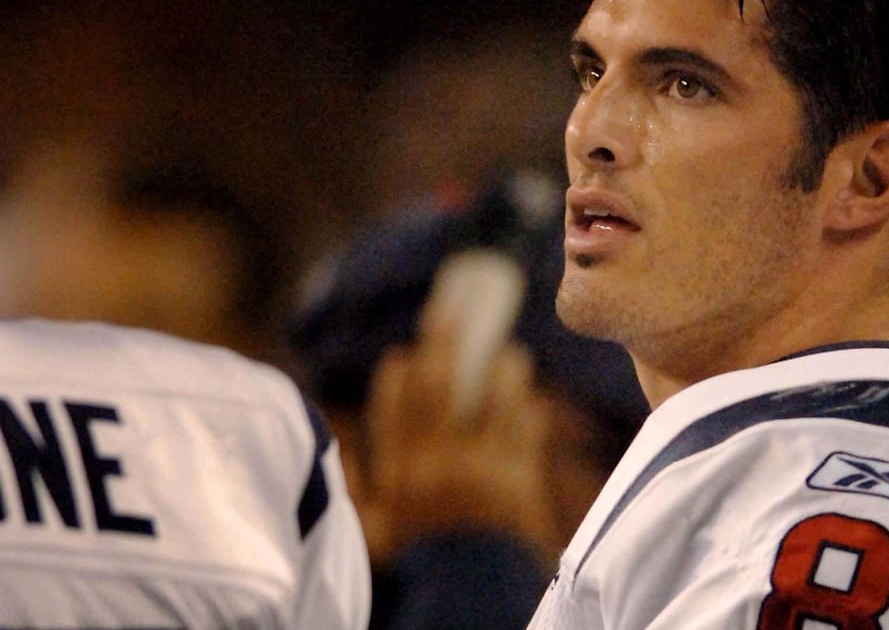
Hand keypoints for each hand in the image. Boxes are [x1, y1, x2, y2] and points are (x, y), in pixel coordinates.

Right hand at [361, 281, 563, 566]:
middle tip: (450, 308)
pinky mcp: (520, 479)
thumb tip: (342, 440)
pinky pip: (526, 428)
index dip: (401, 376)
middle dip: (442, 340)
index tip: (404, 353)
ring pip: (493, 398)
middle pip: (440, 385)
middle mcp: (437, 465)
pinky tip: (529, 396)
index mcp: (398, 476)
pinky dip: (528, 409)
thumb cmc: (420, 566)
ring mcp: (481, 469)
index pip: (394, 410)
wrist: (472, 597)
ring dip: (501, 370)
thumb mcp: (374, 531)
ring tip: (507, 353)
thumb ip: (359, 484)